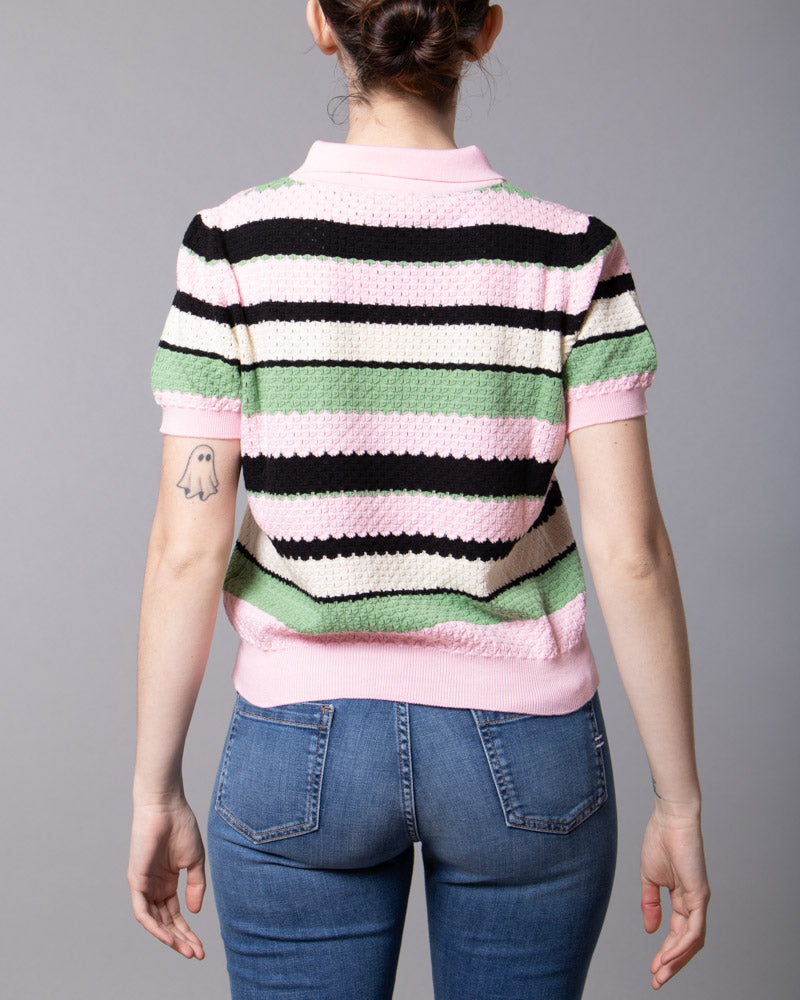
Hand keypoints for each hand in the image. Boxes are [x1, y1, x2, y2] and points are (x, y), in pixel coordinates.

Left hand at [127, 796, 206, 958]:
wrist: (166, 806)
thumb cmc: (181, 826)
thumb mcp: (195, 860)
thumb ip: (196, 886)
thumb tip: (195, 912)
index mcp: (168, 882)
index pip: (176, 914)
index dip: (188, 932)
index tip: (202, 948)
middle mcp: (154, 887)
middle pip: (166, 922)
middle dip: (182, 940)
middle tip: (197, 955)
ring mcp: (144, 885)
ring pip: (154, 921)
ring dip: (170, 938)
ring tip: (186, 950)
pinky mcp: (136, 881)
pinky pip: (142, 912)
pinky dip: (155, 926)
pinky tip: (169, 936)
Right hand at [640, 807, 709, 989]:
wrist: (670, 818)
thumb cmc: (660, 840)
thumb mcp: (649, 878)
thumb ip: (650, 904)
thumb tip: (651, 930)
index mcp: (681, 897)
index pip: (676, 933)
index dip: (665, 952)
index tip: (652, 969)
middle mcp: (694, 902)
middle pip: (686, 943)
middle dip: (671, 964)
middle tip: (657, 981)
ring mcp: (699, 899)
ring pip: (692, 941)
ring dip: (676, 960)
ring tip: (660, 973)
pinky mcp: (700, 895)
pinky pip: (694, 928)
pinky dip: (682, 945)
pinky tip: (668, 955)